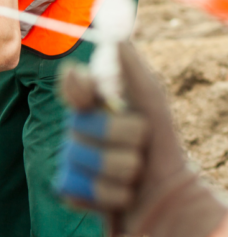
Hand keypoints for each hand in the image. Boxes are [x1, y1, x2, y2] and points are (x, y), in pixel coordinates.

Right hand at [58, 43, 227, 236]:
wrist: (166, 196)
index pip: (73, 89)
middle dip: (124, 139)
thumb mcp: (153, 106)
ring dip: (122, 171)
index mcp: (94, 109)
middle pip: (86, 127)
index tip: (85, 82)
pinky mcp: (69, 192)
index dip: (75, 85)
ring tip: (133, 176)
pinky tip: (119, 196)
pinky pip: (81, 190)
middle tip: (139, 148)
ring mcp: (70, 162)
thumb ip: (134, 73)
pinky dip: (110, 196)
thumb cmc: (162, 148)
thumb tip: (118, 39)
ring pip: (88, 161)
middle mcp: (76, 133)